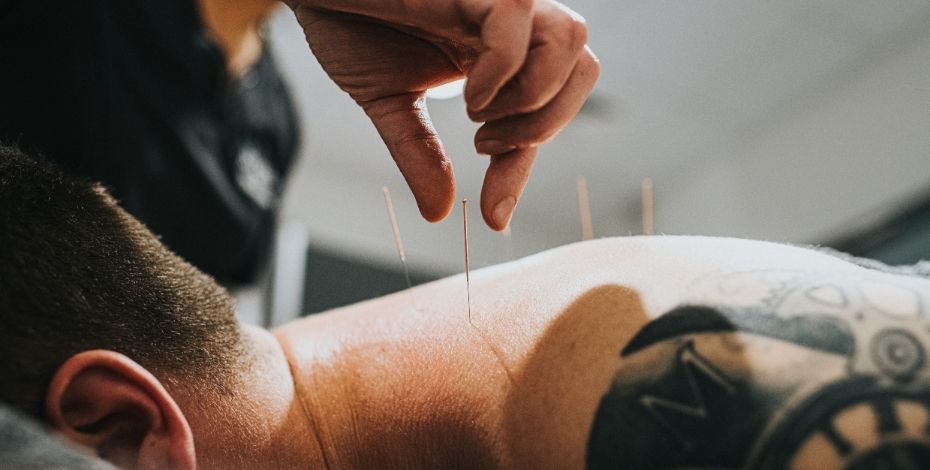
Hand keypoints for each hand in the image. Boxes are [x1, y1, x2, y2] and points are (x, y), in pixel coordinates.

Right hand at [287, 0, 598, 229]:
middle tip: (485, 144)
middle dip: (546, 126)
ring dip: (532, 97)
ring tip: (478, 111)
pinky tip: (467, 91)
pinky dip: (502, 68)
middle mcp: (507, 25)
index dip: (524, 166)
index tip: (493, 215)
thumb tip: (437, 213)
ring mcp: (493, 0)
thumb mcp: (390, 103)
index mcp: (497, 52)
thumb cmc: (348, 24)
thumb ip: (418, 153)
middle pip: (585, 69)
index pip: (546, 108)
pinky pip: (517, 20)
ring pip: (572, 40)